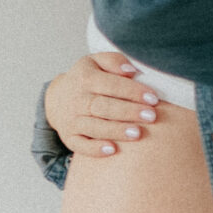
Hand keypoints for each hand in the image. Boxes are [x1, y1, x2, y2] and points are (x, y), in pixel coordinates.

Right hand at [44, 53, 163, 157]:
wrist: (58, 99)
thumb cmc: (88, 79)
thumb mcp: (97, 62)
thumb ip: (114, 61)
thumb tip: (131, 71)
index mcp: (85, 77)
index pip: (111, 84)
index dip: (132, 91)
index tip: (153, 98)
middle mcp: (77, 99)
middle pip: (103, 106)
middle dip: (128, 111)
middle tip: (151, 116)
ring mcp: (72, 120)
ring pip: (94, 126)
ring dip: (115, 131)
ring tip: (137, 133)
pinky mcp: (69, 138)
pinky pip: (80, 146)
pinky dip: (94, 149)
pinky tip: (112, 151)